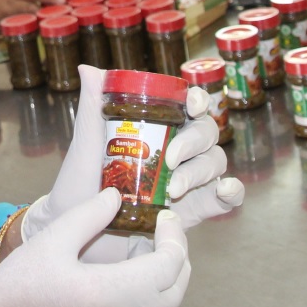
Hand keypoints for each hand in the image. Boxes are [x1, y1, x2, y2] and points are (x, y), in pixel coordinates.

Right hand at [0, 189, 189, 306]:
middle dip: (175, 256)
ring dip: (163, 278)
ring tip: (143, 249)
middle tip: (161, 230)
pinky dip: (147, 297)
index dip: (175, 235)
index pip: (172, 262)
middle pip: (176, 289)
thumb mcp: (52, 240)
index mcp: (122, 293)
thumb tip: (116, 196)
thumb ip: (90, 215)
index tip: (164, 215)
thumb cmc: (18, 289)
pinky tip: (123, 277)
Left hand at [22, 65, 241, 261]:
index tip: (191, 105)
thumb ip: (92, 109)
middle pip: (206, 134)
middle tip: (168, 160)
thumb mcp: (84, 148)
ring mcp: (185, 181)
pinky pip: (220, 199)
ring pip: (214, 163)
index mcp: (154, 129)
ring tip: (173, 190)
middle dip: (193, 142)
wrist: (75, 237)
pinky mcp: (190, 212)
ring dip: (201, 171)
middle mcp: (175, 152)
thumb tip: (89, 69)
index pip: (186, 107)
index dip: (197, 101)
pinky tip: (225, 191)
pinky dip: (232, 193)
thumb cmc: (76, 189)